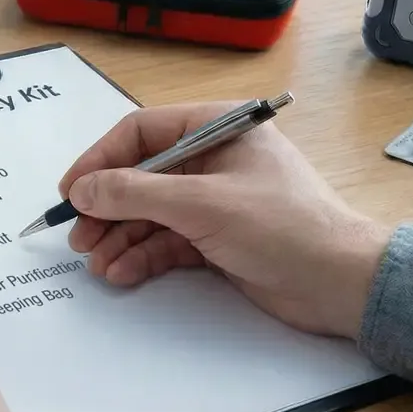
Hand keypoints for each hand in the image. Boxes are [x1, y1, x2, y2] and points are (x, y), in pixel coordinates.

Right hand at [59, 103, 391, 339]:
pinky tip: (122, 272)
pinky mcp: (218, 238)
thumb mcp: (202, 203)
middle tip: (79, 238)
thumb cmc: (283, 226)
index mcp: (217, 127)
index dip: (101, 160)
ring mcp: (215, 200)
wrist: (341, 284)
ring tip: (97, 263)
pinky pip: (167, 240)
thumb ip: (136, 193)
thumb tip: (82, 191)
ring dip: (121, 237)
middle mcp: (213, 158)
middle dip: (108, 208)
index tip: (71, 192)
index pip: (142, 132)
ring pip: (151, 213)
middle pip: (141, 176)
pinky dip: (142, 255)